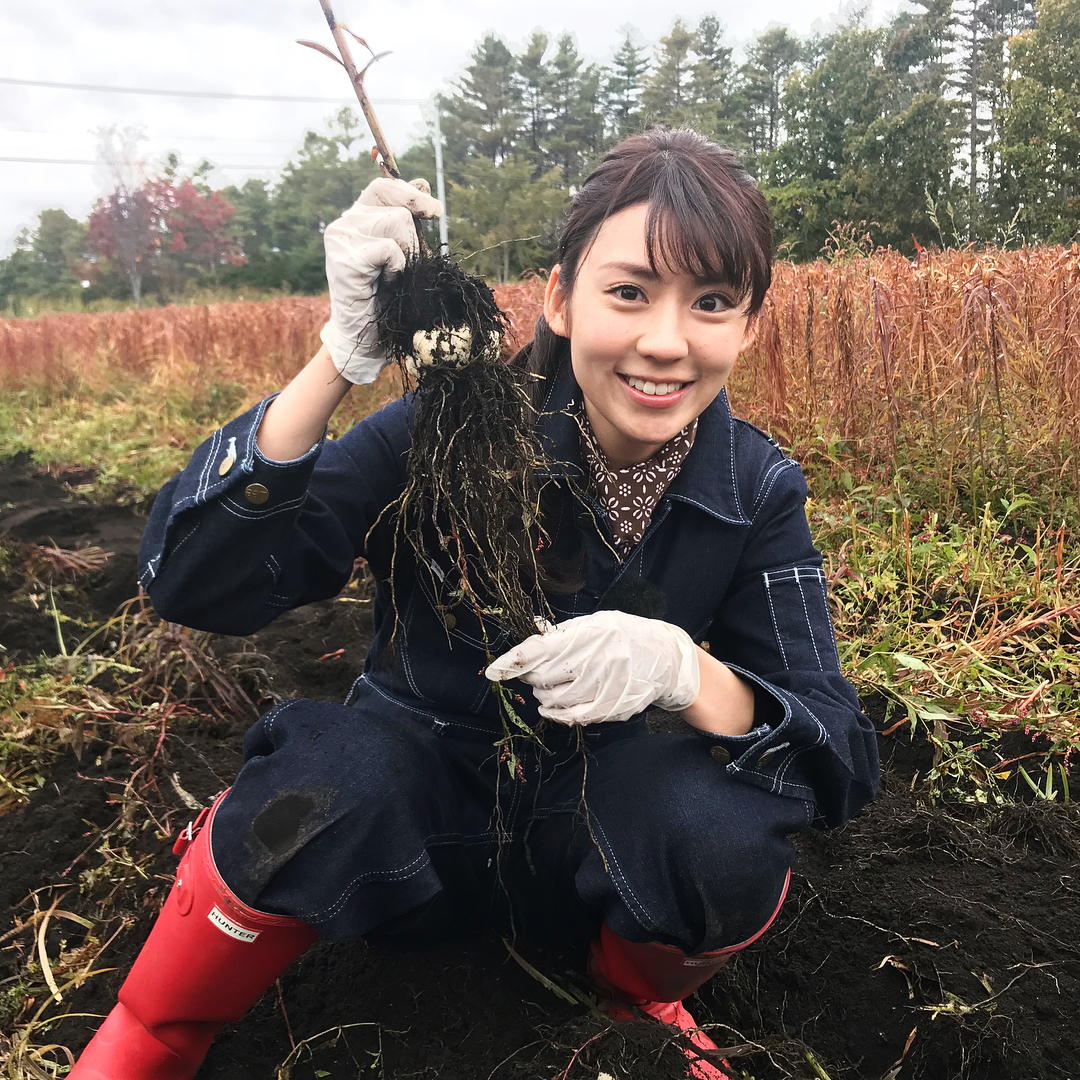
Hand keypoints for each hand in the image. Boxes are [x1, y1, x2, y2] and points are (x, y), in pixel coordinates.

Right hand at [320, 177, 442, 384]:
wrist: (366, 338)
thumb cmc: (387, 298)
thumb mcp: (403, 253)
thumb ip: (409, 220)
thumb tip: (424, 182)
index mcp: (357, 218)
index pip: (383, 187)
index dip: (411, 195)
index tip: (434, 212)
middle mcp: (344, 224)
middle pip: (399, 210)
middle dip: (414, 241)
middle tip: (403, 270)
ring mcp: (340, 240)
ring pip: (396, 225)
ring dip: (407, 256)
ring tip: (392, 278)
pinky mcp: (344, 260)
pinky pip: (388, 250)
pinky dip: (397, 269)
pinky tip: (386, 284)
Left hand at [484, 610, 699, 725]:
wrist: (665, 659)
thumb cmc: (625, 636)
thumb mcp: (596, 624)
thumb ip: (563, 634)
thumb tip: (531, 634)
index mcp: (589, 635)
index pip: (541, 650)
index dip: (513, 661)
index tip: (493, 671)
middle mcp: (596, 661)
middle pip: (542, 677)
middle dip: (531, 676)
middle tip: (536, 672)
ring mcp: (604, 687)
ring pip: (553, 699)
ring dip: (543, 695)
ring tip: (550, 687)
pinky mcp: (610, 708)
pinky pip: (572, 718)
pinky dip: (555, 714)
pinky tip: (552, 708)